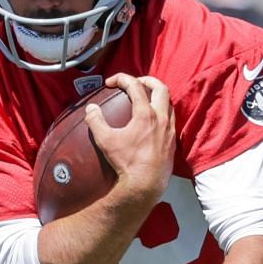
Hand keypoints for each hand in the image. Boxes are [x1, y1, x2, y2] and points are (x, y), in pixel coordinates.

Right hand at [89, 73, 174, 203]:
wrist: (146, 184)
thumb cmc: (127, 163)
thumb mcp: (106, 141)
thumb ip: (96, 122)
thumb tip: (90, 109)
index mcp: (146, 114)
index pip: (136, 86)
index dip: (122, 79)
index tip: (111, 82)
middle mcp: (161, 118)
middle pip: (160, 88)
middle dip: (147, 80)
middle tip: (135, 82)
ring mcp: (169, 130)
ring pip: (168, 103)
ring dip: (157, 96)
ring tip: (146, 99)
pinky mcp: (172, 142)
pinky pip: (171, 120)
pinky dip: (162, 113)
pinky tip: (153, 122)